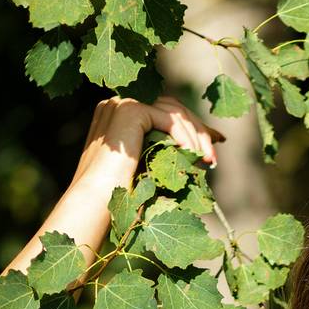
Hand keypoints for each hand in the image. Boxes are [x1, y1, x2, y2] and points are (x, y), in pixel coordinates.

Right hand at [68, 94, 224, 198]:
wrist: (94, 204)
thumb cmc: (116, 199)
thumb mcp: (144, 172)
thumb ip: (162, 156)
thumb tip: (196, 156)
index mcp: (117, 117)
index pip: (162, 113)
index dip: (191, 126)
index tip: (214, 140)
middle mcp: (118, 105)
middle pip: (171, 108)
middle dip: (199, 131)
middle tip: (214, 157)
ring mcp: (121, 104)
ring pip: (174, 112)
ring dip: (197, 137)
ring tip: (208, 163)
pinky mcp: (129, 110)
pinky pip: (169, 119)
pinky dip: (185, 137)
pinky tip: (194, 156)